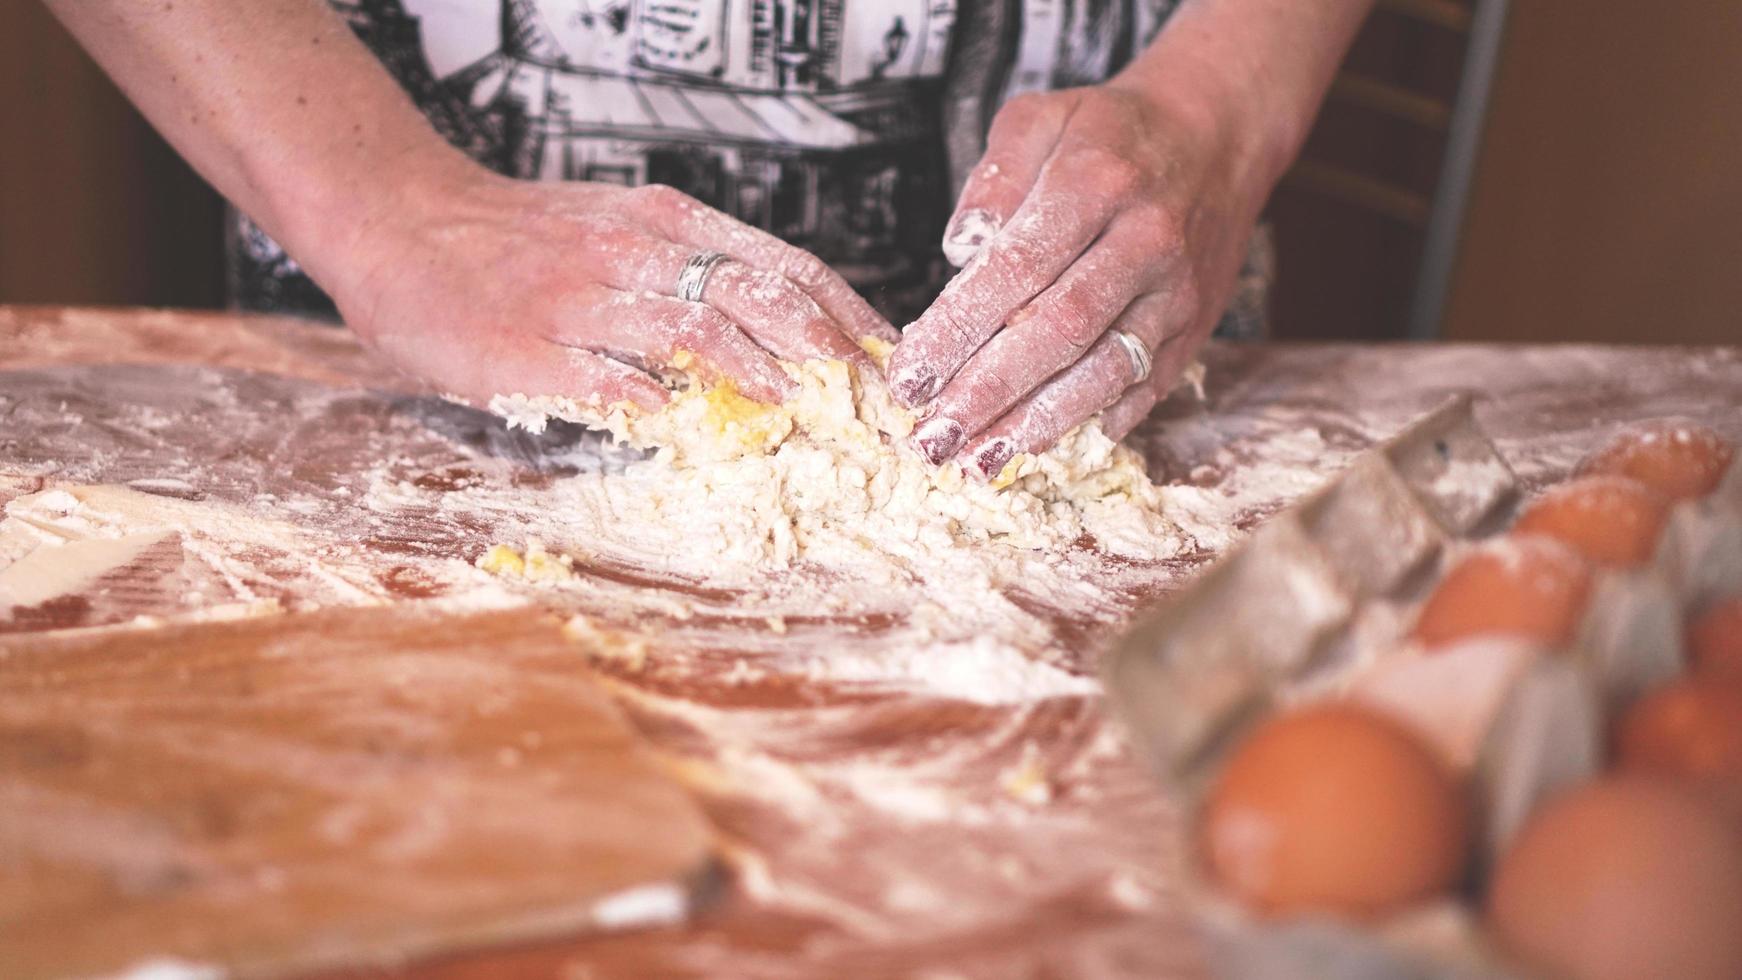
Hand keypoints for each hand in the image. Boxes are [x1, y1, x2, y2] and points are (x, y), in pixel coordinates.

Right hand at [329, 169, 896, 410]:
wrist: (398, 217)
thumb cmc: (514, 236)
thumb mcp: (615, 228)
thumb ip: (684, 273)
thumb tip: (771, 338)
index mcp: (666, 222)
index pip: (785, 266)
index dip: (847, 316)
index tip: (889, 361)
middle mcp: (635, 250)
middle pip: (760, 296)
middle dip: (827, 353)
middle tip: (870, 404)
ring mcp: (584, 297)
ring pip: (700, 333)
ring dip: (764, 379)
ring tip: (808, 418)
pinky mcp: (532, 349)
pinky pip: (615, 382)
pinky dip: (669, 410)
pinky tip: (704, 434)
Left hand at [888, 79, 1277, 475]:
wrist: (1216, 135)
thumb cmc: (1107, 134)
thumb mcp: (1040, 118)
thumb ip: (994, 176)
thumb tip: (959, 249)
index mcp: (1095, 181)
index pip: (1018, 266)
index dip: (960, 327)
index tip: (910, 374)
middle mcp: (1145, 239)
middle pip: (1059, 329)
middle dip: (990, 391)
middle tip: (933, 437)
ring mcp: (1177, 290)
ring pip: (1105, 369)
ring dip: (1038, 423)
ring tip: (980, 461)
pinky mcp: (1196, 325)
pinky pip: (1148, 385)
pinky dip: (1097, 420)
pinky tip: (1046, 446)